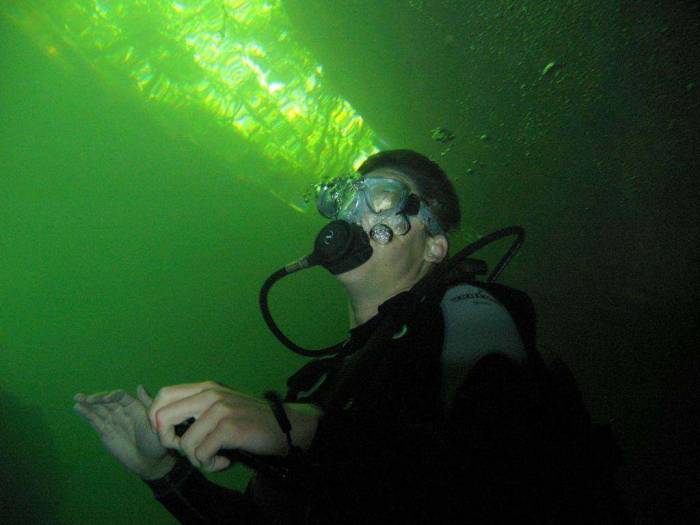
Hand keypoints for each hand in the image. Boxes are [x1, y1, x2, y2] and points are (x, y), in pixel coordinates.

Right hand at [73, 385, 174, 479]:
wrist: (150, 461)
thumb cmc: (156, 441)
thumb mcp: (155, 422)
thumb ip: (147, 404)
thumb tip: (139, 386)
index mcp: (134, 407)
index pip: (120, 397)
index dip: (112, 396)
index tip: (105, 399)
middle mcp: (122, 411)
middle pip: (107, 401)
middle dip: (96, 398)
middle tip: (83, 397)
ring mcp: (113, 421)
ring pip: (98, 410)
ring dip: (87, 403)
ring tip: (77, 397)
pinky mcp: (105, 432)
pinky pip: (95, 421)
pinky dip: (86, 414)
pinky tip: (78, 407)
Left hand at [148, 381, 320, 471]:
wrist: (285, 426)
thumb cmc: (250, 420)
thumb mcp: (222, 406)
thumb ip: (197, 409)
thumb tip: (163, 425)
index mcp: (206, 388)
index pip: (163, 396)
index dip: (157, 419)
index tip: (173, 436)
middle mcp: (210, 395)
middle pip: (163, 418)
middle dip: (169, 441)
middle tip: (189, 450)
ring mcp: (220, 410)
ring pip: (185, 443)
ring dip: (196, 459)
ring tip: (213, 457)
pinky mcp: (230, 428)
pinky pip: (202, 454)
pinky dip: (211, 464)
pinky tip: (224, 460)